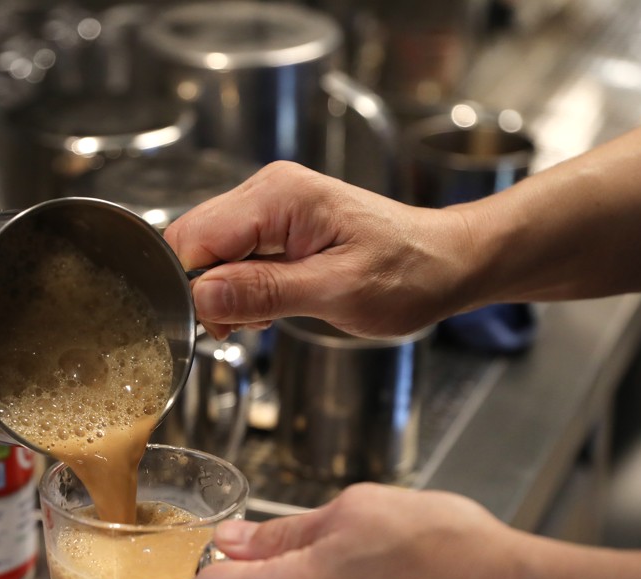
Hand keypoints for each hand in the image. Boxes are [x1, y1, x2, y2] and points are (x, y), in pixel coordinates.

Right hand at [165, 162, 479, 339]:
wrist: (447, 262)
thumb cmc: (409, 273)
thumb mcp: (338, 291)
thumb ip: (265, 291)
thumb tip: (202, 295)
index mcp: (279, 197)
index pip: (194, 238)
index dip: (193, 286)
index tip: (221, 323)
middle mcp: (267, 191)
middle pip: (193, 241)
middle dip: (206, 291)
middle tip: (245, 325)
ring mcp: (270, 205)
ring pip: (208, 251)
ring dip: (224, 292)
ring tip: (268, 314)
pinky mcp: (276, 223)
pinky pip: (231, 254)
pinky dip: (239, 286)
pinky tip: (270, 303)